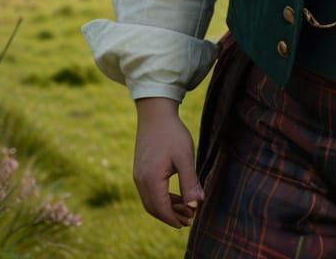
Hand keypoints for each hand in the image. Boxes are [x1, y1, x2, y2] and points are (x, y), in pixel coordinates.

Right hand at [133, 96, 204, 227]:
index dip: (175, 218)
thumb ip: (190, 182)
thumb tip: (196, 204)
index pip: (161, 209)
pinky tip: (176, 195)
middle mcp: (140, 180)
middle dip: (171, 216)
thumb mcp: (185, 157)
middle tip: (190, 219)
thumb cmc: (172, 133)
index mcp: (151, 179)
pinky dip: (162, 197)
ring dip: (167, 207)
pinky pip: (149, 191)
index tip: (189, 222)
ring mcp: (138, 175)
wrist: (155, 113)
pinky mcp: (140, 170)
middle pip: (154, 208)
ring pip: (151, 201)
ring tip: (186, 209)